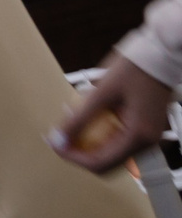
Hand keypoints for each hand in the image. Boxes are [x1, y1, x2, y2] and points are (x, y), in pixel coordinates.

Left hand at [51, 52, 171, 171]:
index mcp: (139, 136)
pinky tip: (90, 121)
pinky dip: (101, 136)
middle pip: (106, 163)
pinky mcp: (146, 127)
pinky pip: (120, 141)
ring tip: (74, 127)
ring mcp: (148, 136)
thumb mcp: (101, 94)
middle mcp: (147, 141)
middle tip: (62, 137)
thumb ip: (79, 120)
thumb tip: (58, 139)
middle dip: (81, 153)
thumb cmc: (136, 69)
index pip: (100, 164)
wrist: (162, 54)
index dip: (73, 157)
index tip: (56, 144)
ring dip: (90, 145)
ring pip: (112, 154)